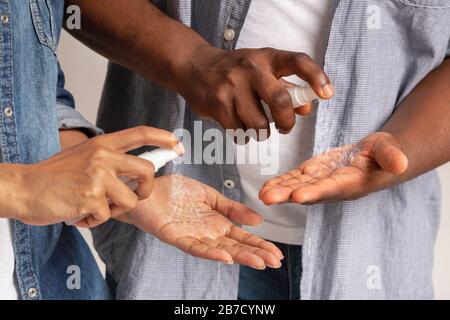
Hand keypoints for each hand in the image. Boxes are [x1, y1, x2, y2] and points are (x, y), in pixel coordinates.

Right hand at [13, 126, 179, 226]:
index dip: (163, 137)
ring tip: (94, 207)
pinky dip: (93, 221)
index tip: (177, 144)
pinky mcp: (90, 198)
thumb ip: (110, 161)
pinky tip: (78, 214)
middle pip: (147, 172)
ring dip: (115, 211)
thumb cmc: (55, 176)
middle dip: (147, 189)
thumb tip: (139, 172)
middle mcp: (103, 156)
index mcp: (102, 144)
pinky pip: (106, 217)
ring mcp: (97, 176)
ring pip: (130, 200)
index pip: (140, 134)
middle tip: (135, 196)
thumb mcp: (84, 157)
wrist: (24, 187)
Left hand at [120, 174, 283, 269]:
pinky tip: (225, 257)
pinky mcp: (176, 236)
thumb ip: (232, 208)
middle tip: (274, 262)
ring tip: (258, 262)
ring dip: (239, 256)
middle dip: (255, 254)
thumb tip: (258, 219)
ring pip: (219, 250)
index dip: (259, 244)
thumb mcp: (210, 195)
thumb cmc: (176, 191)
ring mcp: (193, 236)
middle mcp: (207, 233)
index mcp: (217, 223)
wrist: (149, 187)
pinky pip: (194, 247)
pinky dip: (210, 253)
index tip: (276, 253)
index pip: (242, 237)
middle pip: (235, 246)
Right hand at [177, 46, 333, 136]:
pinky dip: (243, 135)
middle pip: (280, 102)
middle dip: (286, 122)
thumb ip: (285, 87)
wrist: (195, 67)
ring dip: (261, 132)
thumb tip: (305, 109)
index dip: (316, 77)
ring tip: (255, 124)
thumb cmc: (235, 71)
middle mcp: (251, 69)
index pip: (298, 62)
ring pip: (259, 125)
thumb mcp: (262, 69)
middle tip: (285, 128)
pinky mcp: (218, 105)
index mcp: (267, 58)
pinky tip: (238, 124)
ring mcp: (232, 87)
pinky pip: (240, 132)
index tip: (327, 94)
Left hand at [260, 132, 407, 204]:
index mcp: (351, 183)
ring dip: (279, 190)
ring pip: (297, 186)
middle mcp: (332, 186)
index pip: (331, 188)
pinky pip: (294, 178)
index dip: (315, 192)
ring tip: (261, 194)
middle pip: (307, 191)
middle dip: (287, 195)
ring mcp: (321, 180)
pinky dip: (281, 182)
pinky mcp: (313, 172)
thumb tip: (400, 163)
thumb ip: (391, 156)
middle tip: (268, 198)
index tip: (298, 196)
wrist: (375, 156)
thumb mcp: (390, 150)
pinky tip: (265, 186)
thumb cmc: (385, 153)